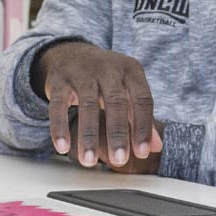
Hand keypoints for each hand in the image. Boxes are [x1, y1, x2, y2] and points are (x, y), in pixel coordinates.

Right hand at [39, 42, 161, 168]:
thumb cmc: (106, 78)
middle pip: (116, 102)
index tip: (141, 153)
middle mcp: (108, 68)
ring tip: (89, 161)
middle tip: (119, 160)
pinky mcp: (59, 80)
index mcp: (131, 70)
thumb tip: (156, 147)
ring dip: (89, 135)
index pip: (142, 99)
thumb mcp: (127, 90)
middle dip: (117, 134)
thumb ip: (141, 117)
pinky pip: (58, 105)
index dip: (143, 127)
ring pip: (87, 105)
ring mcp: (82, 72)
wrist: (72, 54)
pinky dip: (60, 127)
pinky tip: (63, 147)